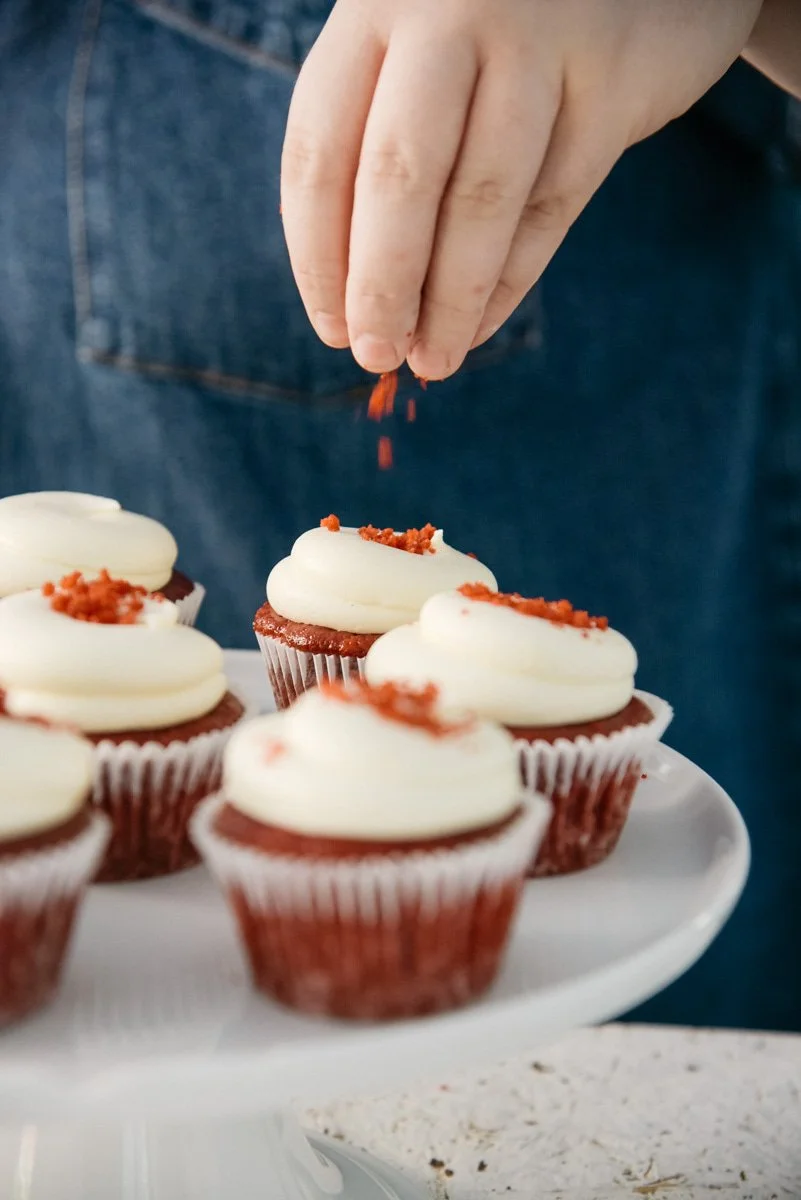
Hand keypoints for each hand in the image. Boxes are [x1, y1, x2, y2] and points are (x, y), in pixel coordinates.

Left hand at [281, 0, 762, 379]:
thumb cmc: (496, 22)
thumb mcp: (419, 50)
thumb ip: (379, 139)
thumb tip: (352, 299)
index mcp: (377, 2)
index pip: (320, 148)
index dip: (319, 254)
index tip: (332, 327)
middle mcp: (451, 8)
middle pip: (398, 176)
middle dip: (382, 284)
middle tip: (377, 356)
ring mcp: (539, 35)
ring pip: (483, 198)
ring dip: (452, 299)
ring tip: (434, 360)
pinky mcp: (613, 75)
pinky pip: (554, 201)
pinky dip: (513, 277)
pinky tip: (482, 323)